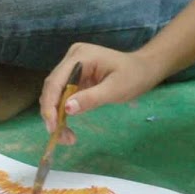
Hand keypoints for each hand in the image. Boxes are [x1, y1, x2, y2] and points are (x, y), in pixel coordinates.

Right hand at [38, 43, 167, 144]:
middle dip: (52, 114)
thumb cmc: (133, 77)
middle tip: (60, 137)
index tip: (52, 126)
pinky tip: (67, 127)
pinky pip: (63, 94)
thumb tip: (67, 109)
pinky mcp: (75, 76)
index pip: (55, 81)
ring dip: (57, 115)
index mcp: (79, 56)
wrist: (144, 69)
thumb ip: (90, 99)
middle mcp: (71, 58)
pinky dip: (63, 112)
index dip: (50, 105)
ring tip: (66, 137)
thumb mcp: (115, 90)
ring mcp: (72, 66)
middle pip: (52, 88)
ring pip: (55, 93)